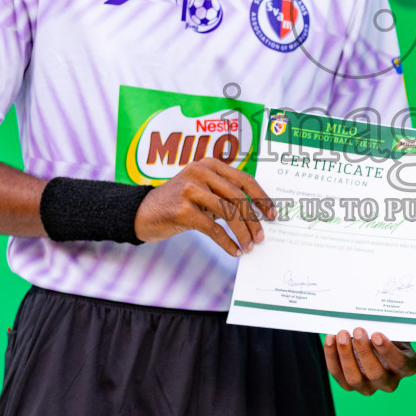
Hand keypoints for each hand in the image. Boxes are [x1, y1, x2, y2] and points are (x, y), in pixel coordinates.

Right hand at [134, 157, 274, 256]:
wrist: (142, 213)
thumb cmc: (178, 203)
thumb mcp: (202, 191)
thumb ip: (224, 195)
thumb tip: (256, 215)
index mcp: (209, 164)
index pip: (244, 179)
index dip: (261, 198)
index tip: (272, 214)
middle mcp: (200, 172)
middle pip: (238, 197)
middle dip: (253, 220)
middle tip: (261, 237)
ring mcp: (190, 189)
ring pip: (228, 212)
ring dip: (242, 232)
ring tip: (249, 245)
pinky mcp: (182, 209)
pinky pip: (212, 228)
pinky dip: (227, 241)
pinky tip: (234, 251)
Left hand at [324, 328, 415, 394]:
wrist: (376, 341)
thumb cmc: (388, 332)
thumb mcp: (394, 329)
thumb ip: (387, 327)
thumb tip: (370, 317)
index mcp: (407, 367)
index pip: (400, 363)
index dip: (388, 351)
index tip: (376, 334)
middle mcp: (389, 382)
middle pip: (376, 373)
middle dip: (364, 351)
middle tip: (358, 330)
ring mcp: (369, 387)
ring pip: (355, 378)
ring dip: (346, 355)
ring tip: (341, 334)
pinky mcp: (350, 386)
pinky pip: (339, 375)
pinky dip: (332, 357)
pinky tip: (331, 340)